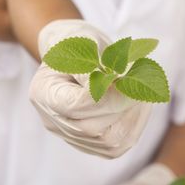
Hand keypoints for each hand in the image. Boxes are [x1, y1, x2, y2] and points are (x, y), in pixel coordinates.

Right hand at [29, 20, 151, 157]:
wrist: (77, 56)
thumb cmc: (78, 42)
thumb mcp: (83, 41)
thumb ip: (94, 66)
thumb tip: (113, 88)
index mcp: (43, 94)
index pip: (76, 106)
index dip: (106, 96)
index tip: (126, 78)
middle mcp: (55, 121)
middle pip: (93, 130)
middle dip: (121, 105)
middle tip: (137, 82)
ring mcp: (74, 137)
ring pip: (111, 142)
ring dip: (133, 115)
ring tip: (140, 90)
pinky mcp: (95, 143)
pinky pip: (121, 143)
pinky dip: (137, 122)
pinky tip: (141, 102)